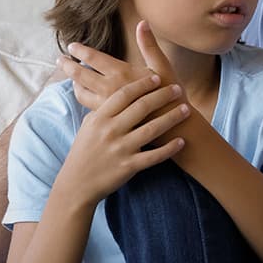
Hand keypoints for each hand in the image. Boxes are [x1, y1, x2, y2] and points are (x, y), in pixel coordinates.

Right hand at [55, 70, 189, 203]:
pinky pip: (153, 156)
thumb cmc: (83, 152)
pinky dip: (169, 149)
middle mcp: (111, 131)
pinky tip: (182, 142)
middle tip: (178, 89)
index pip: (124, 94)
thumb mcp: (88, 126)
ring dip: (172, 118)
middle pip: (141, 107)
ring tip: (186, 110)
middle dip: (163, 96)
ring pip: (152, 129)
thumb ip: (101, 108)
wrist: (77, 184)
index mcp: (100, 118)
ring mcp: (121, 149)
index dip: (142, 84)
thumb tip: (110, 90)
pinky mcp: (129, 166)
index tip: (157, 77)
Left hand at [60, 21, 176, 112]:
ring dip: (74, 83)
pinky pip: (88, 107)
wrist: (174, 127)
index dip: (81, 51)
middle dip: (68, 66)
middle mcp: (109, 90)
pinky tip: (86, 95)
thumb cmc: (170, 95)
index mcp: (121, 74)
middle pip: (80, 75)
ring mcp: (106, 106)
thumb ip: (149, 45)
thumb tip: (142, 23)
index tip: (72, 46)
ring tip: (73, 77)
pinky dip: (84, 98)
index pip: (93, 59)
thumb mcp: (162, 67)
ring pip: (81, 93)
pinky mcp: (107, 119)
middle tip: (61, 60)